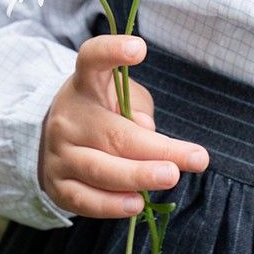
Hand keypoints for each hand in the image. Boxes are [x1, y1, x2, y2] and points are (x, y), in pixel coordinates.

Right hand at [38, 34, 208, 218]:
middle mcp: (68, 117)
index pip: (92, 60)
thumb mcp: (120, 97)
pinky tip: (137, 204)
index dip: (112, 51)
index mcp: (85, 84)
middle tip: (196, 158)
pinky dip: (111, 205)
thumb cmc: (104, 112)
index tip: (139, 48)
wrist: (58, 139)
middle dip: (157, 149)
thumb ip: (136, 109)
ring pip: (99, 169)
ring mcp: (59, 153)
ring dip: (137, 176)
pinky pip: (85, 199)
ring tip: (170, 177)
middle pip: (113, 133)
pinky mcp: (57, 185)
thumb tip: (147, 134)